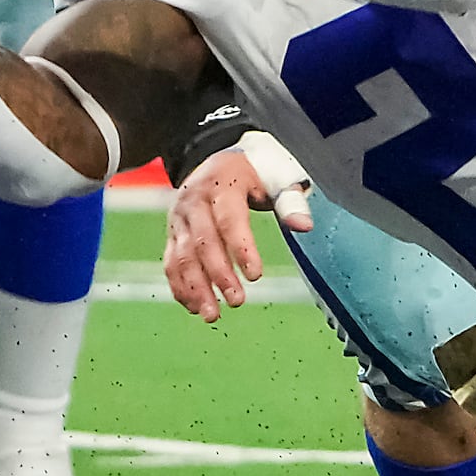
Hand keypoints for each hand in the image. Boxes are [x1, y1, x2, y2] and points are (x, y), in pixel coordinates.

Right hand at [163, 135, 312, 322]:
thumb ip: (290, 201)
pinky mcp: (172, 233)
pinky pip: (171, 263)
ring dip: (196, 289)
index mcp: (222, 186)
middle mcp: (194, 202)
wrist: (218, 159)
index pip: (230, 220)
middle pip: (203, 243)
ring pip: (182, 257)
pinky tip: (195, 307)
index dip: (242, 249)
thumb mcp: (276, 177)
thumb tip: (304, 227)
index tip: (256, 276)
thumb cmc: (255, 173)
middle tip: (237, 301)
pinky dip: (180, 287)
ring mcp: (179, 219)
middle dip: (219, 275)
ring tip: (212, 316)